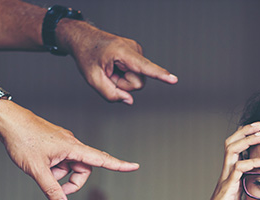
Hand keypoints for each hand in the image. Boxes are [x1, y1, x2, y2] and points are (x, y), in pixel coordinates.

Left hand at [0, 101, 138, 199]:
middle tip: (56, 190)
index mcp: (72, 147)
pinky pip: (61, 159)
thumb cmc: (22, 140)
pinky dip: (53, 167)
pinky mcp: (54, 142)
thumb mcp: (36, 169)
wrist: (8, 120)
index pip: (101, 159)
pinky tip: (38, 163)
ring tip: (41, 171)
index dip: (119, 165)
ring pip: (70, 165)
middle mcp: (71, 143)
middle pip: (83, 168)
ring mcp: (63, 142)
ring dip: (59, 174)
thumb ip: (51, 189)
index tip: (134, 166)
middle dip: (73, 182)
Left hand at [59, 21, 177, 103]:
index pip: (144, 67)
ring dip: (123, 79)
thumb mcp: (92, 79)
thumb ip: (110, 94)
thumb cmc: (87, 57)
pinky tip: (115, 66)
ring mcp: (137, 51)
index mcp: (121, 52)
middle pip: (138, 83)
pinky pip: (136, 74)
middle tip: (108, 74)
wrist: (84, 38)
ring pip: (138, 79)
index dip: (160, 75)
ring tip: (111, 69)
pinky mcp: (138, 55)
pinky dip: (124, 74)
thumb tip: (129, 101)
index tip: (174, 80)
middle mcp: (134, 49)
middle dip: (123, 84)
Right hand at [193, 122, 259, 199]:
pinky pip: (239, 170)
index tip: (258, 130)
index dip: (244, 137)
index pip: (234, 149)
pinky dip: (253, 163)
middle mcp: (225, 174)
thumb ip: (250, 193)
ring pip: (232, 151)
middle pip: (230, 143)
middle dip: (245, 132)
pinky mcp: (227, 188)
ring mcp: (225, 180)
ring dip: (248, 140)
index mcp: (229, 176)